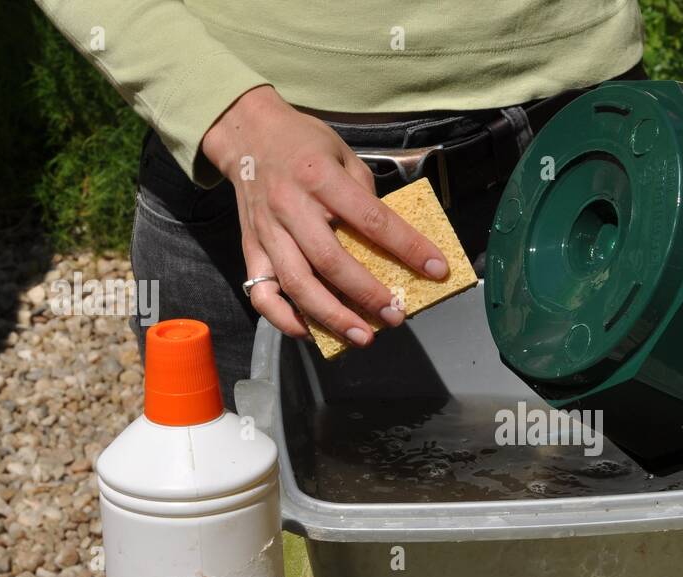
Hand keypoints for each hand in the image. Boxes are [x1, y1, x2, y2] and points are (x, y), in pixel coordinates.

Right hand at [201, 85, 449, 342]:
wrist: (246, 134)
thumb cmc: (304, 144)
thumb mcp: (344, 155)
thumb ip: (366, 196)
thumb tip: (391, 243)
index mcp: (320, 177)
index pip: (372, 220)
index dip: (407, 247)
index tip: (436, 269)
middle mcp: (291, 206)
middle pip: (331, 261)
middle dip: (368, 295)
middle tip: (396, 315)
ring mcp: (267, 232)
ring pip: (297, 284)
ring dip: (332, 317)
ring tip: (361, 336)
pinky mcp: (251, 249)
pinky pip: (262, 294)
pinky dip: (285, 319)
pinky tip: (311, 332)